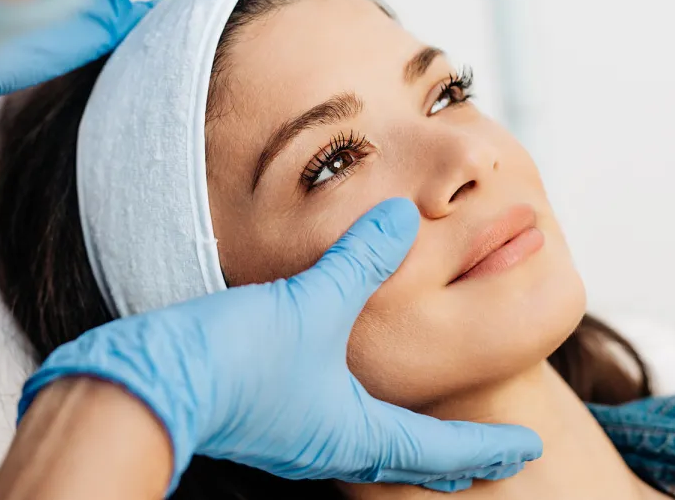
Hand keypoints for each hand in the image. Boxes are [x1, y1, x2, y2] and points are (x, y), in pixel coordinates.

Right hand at [19, 199, 542, 492]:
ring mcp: (291, 436)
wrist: (146, 388)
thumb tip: (403, 217)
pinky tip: (343, 385)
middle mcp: (328, 443)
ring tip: (426, 426)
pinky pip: (327, 422)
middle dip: (452, 454)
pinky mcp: (259, 416)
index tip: (528, 448)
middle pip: (407, 457)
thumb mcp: (312, 302)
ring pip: (367, 442)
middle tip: (489, 452)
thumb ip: (360, 260)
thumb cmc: (234, 359)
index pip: (439, 451)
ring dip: (406, 436)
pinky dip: (358, 412)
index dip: (487, 446)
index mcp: (354, 432)